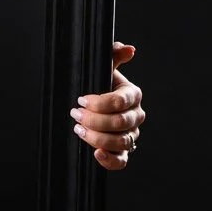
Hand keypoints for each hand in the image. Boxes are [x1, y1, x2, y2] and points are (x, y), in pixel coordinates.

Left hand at [71, 41, 143, 171]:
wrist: (95, 106)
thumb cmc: (100, 85)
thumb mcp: (104, 68)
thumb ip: (113, 55)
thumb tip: (128, 49)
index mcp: (133, 95)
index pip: (120, 101)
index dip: (99, 102)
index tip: (81, 99)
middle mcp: (136, 116)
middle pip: (119, 123)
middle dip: (94, 119)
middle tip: (75, 114)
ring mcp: (131, 135)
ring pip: (120, 142)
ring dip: (96, 137)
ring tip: (79, 129)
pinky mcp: (124, 151)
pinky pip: (121, 161)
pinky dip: (109, 160)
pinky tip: (95, 153)